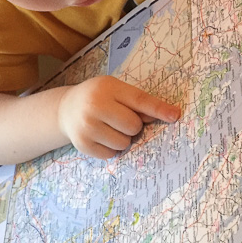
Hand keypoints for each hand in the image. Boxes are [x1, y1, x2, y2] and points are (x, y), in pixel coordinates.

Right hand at [57, 76, 179, 158]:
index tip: (175, 116)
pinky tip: (101, 136)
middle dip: (133, 126)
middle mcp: (94, 106)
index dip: (159, 109)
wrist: (66, 109)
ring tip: (109, 127)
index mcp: (107, 88)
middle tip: (121, 119)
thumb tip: (167, 115)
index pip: (139, 100)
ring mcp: (87, 127)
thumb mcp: (116, 90)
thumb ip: (138, 102)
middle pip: (133, 126)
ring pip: (124, 142)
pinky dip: (111, 148)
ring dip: (123, 138)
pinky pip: (112, 154)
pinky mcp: (83, 145)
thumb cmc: (98, 97)